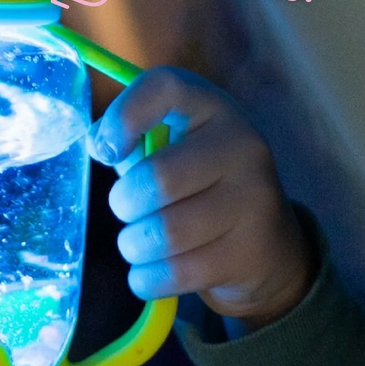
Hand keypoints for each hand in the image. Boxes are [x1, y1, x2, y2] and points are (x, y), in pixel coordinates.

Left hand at [88, 66, 315, 330]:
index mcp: (213, 108)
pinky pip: (176, 272)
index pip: (165, 87)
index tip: (106, 151)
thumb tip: (98, 144)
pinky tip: (149, 272)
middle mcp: (242, 145)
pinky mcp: (251, 251)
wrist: (266, 243)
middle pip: (157, 178)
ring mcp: (254, 199)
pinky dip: (147, 279)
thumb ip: (133, 141)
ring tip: (138, 243)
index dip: (123, 116)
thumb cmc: (197, 186)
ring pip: (164, 233)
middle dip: (125, 204)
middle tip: (128, 210)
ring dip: (133, 246)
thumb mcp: (172, 149)